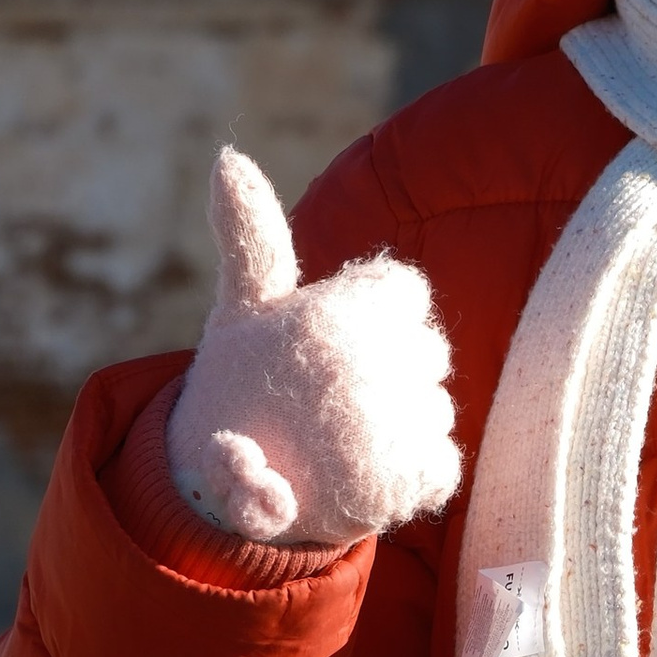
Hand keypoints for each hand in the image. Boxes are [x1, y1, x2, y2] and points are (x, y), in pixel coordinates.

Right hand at [166, 148, 460, 549]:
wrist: (213, 499)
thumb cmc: (238, 387)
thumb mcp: (243, 308)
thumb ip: (252, 235)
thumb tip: (228, 157)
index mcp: (328, 318)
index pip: (404, 291)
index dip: (376, 315)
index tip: (335, 340)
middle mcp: (361, 369)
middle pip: (429, 349)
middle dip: (392, 367)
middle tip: (331, 394)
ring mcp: (384, 430)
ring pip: (437, 407)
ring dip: (401, 422)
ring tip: (338, 437)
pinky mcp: (400, 487)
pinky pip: (444, 462)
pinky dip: (415, 469)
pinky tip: (365, 470)